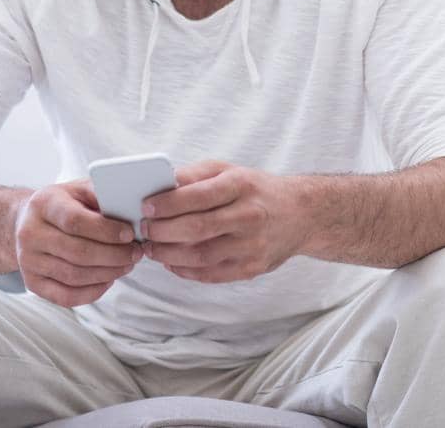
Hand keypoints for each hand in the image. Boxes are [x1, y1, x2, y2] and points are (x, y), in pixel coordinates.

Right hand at [14, 179, 143, 307]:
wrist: (26, 221)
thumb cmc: (62, 204)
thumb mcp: (78, 189)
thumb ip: (101, 195)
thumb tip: (130, 210)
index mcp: (43, 204)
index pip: (75, 221)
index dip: (106, 231)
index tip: (129, 234)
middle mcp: (31, 233)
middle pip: (77, 252)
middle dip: (113, 256)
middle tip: (135, 253)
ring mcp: (28, 261)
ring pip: (73, 276)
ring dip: (107, 274)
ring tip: (127, 265)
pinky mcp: (32, 282)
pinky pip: (65, 296)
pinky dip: (91, 292)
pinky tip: (108, 280)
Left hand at [140, 160, 307, 283]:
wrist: (301, 214)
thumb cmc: (256, 190)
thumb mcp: (230, 171)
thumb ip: (194, 175)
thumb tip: (159, 186)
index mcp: (242, 185)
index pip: (198, 196)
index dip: (168, 204)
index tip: (145, 207)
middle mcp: (249, 215)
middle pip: (197, 229)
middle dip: (163, 231)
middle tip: (143, 230)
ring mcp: (252, 245)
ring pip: (201, 255)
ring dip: (168, 254)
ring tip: (151, 248)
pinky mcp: (252, 268)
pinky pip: (211, 274)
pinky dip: (185, 270)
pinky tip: (172, 261)